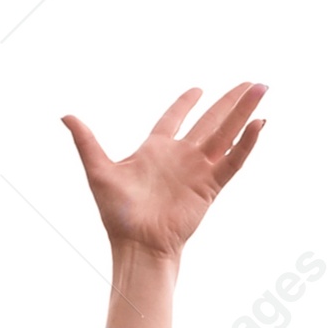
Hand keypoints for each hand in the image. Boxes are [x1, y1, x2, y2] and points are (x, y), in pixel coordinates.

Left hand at [64, 83, 267, 258]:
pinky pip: (233, 161)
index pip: (174, 119)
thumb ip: (86, 142)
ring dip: (244, 111)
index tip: (198, 88)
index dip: (186, 103)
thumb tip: (66, 115)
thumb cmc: (117, 213)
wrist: (138, 244)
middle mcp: (181, 156)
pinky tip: (260, 124)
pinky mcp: (211, 185)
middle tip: (251, 83)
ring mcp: (199, 169)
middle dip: (230, 101)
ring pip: (227, 133)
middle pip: (211, 121)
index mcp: (156, 150)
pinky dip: (247, 143)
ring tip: (261, 89)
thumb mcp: (99, 171)